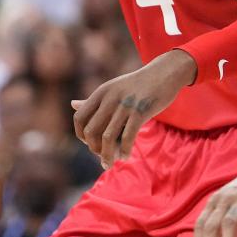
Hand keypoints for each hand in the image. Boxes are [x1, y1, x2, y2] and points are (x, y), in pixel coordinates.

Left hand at [72, 49, 196, 167]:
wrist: (164, 73)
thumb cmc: (137, 84)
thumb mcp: (112, 88)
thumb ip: (94, 100)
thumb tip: (72, 105)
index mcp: (101, 92)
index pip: (79, 118)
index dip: (82, 135)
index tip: (91, 143)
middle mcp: (110, 98)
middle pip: (90, 131)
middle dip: (94, 149)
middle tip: (102, 156)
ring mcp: (125, 105)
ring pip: (107, 138)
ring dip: (107, 156)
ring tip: (111, 163)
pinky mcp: (140, 111)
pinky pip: (127, 138)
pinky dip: (124, 151)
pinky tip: (125, 156)